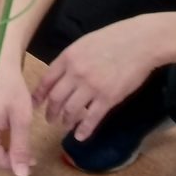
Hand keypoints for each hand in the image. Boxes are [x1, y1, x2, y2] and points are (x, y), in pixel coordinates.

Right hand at [0, 57, 34, 175]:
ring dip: (3, 153)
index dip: (14, 166)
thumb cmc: (12, 88)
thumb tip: (21, 175)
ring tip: (23, 148)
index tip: (33, 162)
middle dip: (9, 161)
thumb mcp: (21, 118)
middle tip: (29, 157)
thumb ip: (20, 147)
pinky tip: (11, 137)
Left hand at [32, 19, 154, 141]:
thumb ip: (70, 59)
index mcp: (68, 58)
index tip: (35, 104)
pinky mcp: (108, 98)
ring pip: (71, 110)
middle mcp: (75, 73)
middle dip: (50, 112)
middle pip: (55, 98)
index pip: (46, 81)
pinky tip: (80, 136)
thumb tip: (59, 74)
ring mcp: (91, 87)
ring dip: (65, 121)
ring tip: (64, 125)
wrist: (140, 42)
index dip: (39, 95)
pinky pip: (91, 118)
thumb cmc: (113, 38)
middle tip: (49, 119)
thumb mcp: (84, 43)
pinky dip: (83, 129)